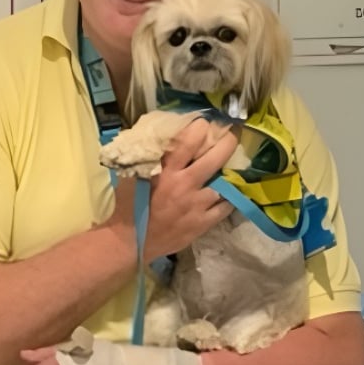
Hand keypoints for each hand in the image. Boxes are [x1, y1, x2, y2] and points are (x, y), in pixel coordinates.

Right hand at [109, 118, 237, 261]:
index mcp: (165, 171)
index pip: (187, 142)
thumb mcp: (133, 176)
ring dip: (230, 174)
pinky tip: (230, 193)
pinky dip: (229, 199)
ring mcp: (196, 205)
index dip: (200, 129)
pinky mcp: (202, 223)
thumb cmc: (128, 206)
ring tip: (235, 166)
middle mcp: (184, 184)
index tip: (206, 122)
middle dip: (227, 143)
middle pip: (214, 159)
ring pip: (223, 184)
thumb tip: (159, 139)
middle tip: (233, 134)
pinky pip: (224, 208)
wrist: (130, 241)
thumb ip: (149, 159)